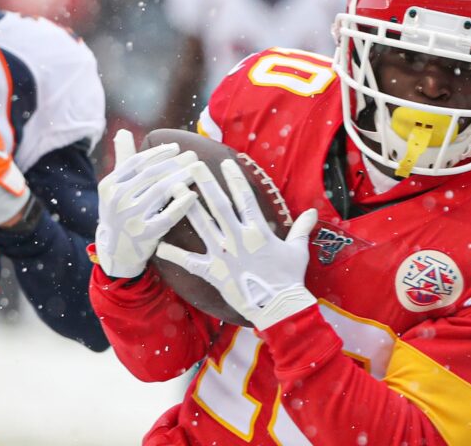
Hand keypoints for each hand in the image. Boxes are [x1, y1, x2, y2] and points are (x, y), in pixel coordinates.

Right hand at [95, 129, 200, 278]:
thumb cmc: (119, 213)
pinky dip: (181, 204)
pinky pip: (167, 216)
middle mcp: (117, 199)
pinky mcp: (144, 235)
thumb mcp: (114, 187)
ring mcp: (130, 218)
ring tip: (196, 169)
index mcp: (109, 185)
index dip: (158, 153)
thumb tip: (123, 131)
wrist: (115, 251)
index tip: (176, 147)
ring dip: (181, 177)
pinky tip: (194, 194)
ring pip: (161, 191)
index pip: (137, 162)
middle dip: (175, 162)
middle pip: (151, 175)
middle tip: (193, 155)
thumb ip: (122, 159)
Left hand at [156, 159, 318, 329]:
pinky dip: (173, 255)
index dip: (235, 178)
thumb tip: (312, 211)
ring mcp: (223, 254)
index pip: (244, 197)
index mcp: (257, 230)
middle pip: (218, 204)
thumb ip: (301, 228)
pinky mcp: (212, 272)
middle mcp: (237, 238)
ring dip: (186, 206)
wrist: (278, 307)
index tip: (225, 162)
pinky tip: (158, 246)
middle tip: (192, 165)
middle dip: (205, 182)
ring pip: (201, 224)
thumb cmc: (289, 279)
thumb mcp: (298, 250)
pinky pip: (189, 261)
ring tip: (173, 189)